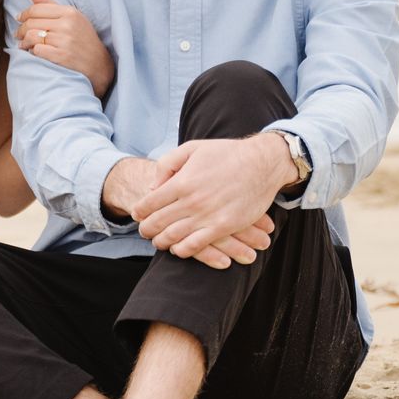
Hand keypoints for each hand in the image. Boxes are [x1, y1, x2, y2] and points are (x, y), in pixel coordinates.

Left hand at [17, 0, 115, 99]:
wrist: (98, 63)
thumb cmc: (82, 37)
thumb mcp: (70, 16)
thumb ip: (48, 2)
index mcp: (69, 12)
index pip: (37, 9)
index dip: (24, 14)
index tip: (19, 19)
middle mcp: (67, 25)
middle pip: (32, 23)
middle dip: (21, 29)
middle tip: (18, 34)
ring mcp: (65, 41)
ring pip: (32, 36)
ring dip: (24, 42)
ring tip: (23, 44)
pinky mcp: (62, 56)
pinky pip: (37, 50)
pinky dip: (32, 51)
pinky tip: (33, 52)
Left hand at [131, 136, 298, 265]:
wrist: (262, 163)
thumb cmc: (226, 154)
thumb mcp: (192, 148)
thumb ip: (167, 165)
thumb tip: (153, 186)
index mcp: (182, 181)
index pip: (150, 203)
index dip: (139, 211)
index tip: (137, 215)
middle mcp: (191, 201)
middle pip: (158, 222)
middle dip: (146, 229)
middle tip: (143, 231)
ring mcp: (207, 215)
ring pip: (173, 236)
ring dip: (161, 242)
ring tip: (157, 242)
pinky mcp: (223, 227)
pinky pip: (196, 245)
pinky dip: (182, 250)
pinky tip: (178, 249)